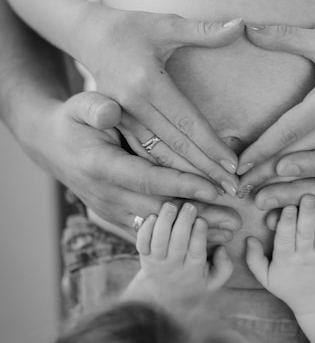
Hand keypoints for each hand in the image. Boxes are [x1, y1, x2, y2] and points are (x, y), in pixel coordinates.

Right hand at [36, 91, 241, 237]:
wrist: (52, 147)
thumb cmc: (74, 121)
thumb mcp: (79, 105)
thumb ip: (95, 107)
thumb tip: (110, 110)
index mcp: (100, 166)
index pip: (146, 179)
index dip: (180, 184)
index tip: (212, 188)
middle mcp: (105, 195)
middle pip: (158, 210)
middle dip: (197, 216)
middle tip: (235, 219)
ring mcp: (110, 210)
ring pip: (157, 226)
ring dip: (192, 230)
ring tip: (228, 232)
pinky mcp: (116, 217)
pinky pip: (150, 232)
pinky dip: (178, 235)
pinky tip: (205, 236)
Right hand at [79, 6, 243, 191]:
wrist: (88, 35)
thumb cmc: (132, 27)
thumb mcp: (165, 23)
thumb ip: (203, 30)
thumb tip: (240, 25)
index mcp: (145, 82)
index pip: (186, 121)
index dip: (211, 145)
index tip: (234, 165)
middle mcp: (130, 105)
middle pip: (174, 145)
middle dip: (205, 170)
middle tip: (233, 190)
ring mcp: (120, 118)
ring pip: (156, 157)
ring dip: (185, 178)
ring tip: (215, 195)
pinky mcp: (116, 126)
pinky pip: (141, 155)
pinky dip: (163, 174)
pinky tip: (183, 189)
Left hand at [129, 203, 232, 303]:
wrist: (164, 298)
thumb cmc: (194, 282)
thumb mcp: (214, 281)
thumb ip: (225, 266)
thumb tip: (222, 249)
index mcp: (193, 270)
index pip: (196, 251)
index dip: (199, 235)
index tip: (201, 219)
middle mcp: (174, 265)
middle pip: (177, 244)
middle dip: (183, 223)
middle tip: (189, 206)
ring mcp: (157, 261)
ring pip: (158, 242)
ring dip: (164, 222)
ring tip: (170, 206)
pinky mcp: (144, 257)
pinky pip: (142, 243)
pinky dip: (145, 229)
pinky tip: (153, 216)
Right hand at [246, 195, 314, 314]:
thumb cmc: (288, 286)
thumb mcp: (265, 277)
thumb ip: (254, 259)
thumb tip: (249, 239)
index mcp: (285, 260)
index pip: (285, 239)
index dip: (287, 223)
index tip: (288, 207)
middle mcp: (304, 257)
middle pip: (306, 233)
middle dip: (307, 213)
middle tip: (308, 195)